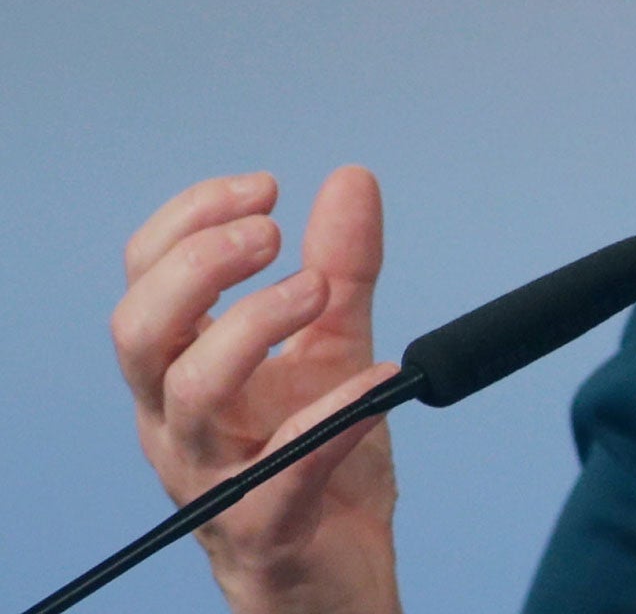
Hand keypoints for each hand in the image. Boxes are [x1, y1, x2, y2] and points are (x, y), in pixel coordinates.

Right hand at [111, 167, 402, 613]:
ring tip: (317, 291)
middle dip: (198, 266)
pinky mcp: (263, 530)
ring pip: (189, 395)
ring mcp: (211, 479)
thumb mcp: (334, 347)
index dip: (191, 221)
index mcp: (181, 371)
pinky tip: (379, 379)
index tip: (265, 187)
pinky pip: (282, 473)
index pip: (145, 279)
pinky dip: (332, 417)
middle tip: (270, 233)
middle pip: (139, 332)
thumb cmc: (316, 459)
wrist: (342, 574)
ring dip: (250, 327)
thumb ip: (342, 268)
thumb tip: (351, 177)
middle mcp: (178, 423)